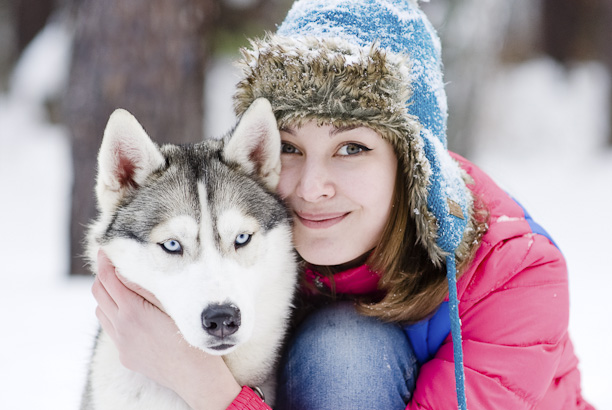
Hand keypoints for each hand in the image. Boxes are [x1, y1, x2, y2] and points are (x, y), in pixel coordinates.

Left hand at [92, 250, 240, 409]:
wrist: (195, 376)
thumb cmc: (191, 336)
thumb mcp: (172, 304)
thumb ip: (145, 287)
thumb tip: (124, 269)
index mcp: (132, 311)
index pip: (108, 279)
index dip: (105, 261)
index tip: (107, 249)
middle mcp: (121, 328)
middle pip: (99, 293)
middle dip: (103, 276)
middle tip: (113, 264)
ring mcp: (121, 344)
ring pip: (101, 312)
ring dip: (107, 296)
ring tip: (122, 287)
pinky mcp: (125, 356)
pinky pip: (111, 330)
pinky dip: (114, 316)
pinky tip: (133, 314)